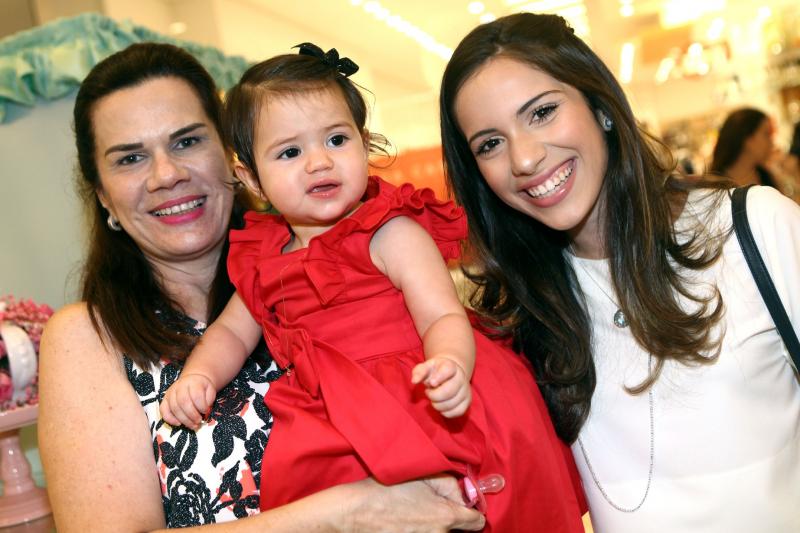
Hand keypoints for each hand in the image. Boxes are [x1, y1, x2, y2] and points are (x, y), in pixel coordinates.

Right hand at [159, 373, 215, 429]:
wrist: (193, 379)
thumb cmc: (202, 387)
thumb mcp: (210, 390)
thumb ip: (209, 400)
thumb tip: (205, 413)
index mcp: (193, 382)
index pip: (196, 395)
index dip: (201, 406)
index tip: (206, 412)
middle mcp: (180, 386)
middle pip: (183, 402)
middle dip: (192, 415)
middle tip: (198, 422)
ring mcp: (170, 393)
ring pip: (174, 408)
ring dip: (184, 420)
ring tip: (193, 425)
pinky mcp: (165, 399)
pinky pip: (163, 410)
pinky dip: (170, 419)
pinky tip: (179, 423)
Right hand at [343, 476, 484, 532]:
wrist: (356, 511)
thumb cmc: (387, 489)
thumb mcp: (424, 475)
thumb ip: (451, 484)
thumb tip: (463, 493)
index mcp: (447, 516)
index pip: (477, 522)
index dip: (472, 510)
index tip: (463, 504)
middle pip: (458, 530)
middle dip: (451, 517)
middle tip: (433, 504)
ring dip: (435, 524)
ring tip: (417, 511)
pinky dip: (420, 529)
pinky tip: (407, 521)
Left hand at [411, 356, 471, 417]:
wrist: (449, 375)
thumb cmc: (434, 372)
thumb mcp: (425, 368)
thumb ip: (419, 372)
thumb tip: (414, 381)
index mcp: (450, 366)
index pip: (448, 370)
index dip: (439, 377)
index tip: (431, 383)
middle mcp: (461, 378)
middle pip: (449, 391)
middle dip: (434, 396)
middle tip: (428, 392)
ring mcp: (466, 390)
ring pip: (452, 403)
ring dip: (438, 405)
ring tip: (435, 399)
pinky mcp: (467, 401)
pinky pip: (458, 412)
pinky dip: (446, 412)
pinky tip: (441, 406)